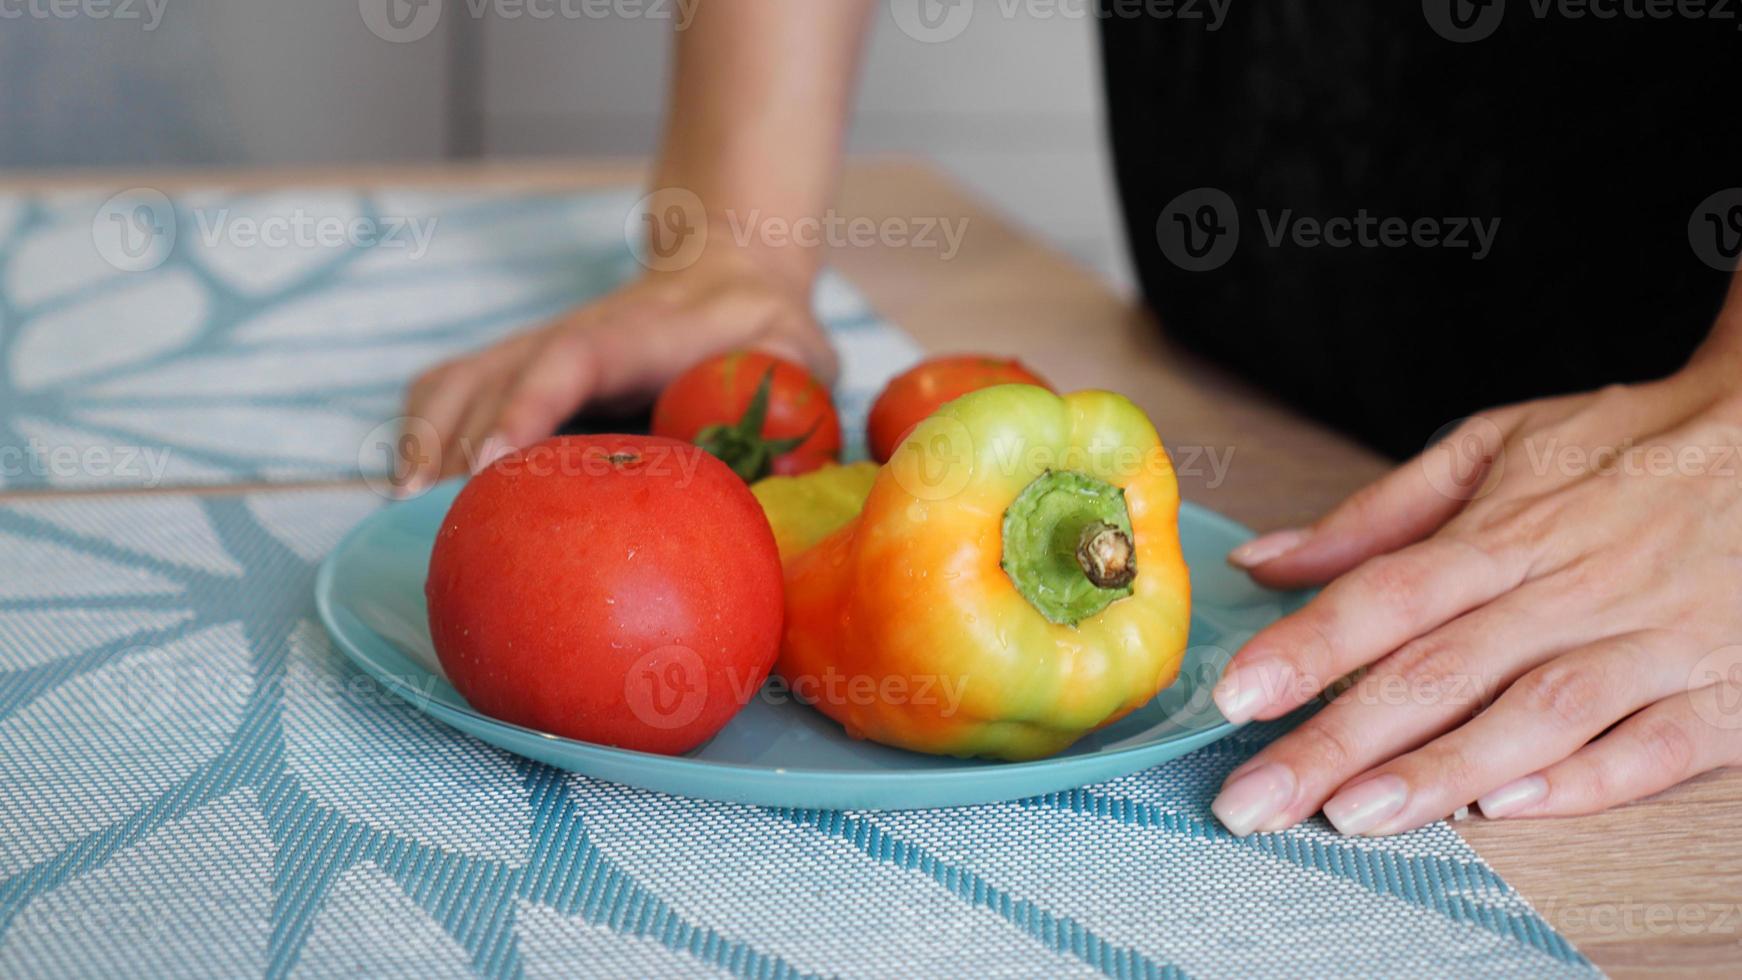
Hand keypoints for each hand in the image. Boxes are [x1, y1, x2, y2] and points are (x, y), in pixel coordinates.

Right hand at [395, 249, 836, 491]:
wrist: (726, 276)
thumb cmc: (762, 332)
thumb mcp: (799, 359)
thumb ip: (795, 401)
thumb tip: (786, 473)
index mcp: (635, 336)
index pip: (566, 361)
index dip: (525, 409)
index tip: (488, 468)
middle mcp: (568, 337)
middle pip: (488, 381)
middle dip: (451, 450)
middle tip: (432, 526)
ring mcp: (533, 350)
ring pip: (453, 385)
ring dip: (419, 446)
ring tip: (405, 520)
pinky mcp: (518, 368)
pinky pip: (446, 393)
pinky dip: (416, 436)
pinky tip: (410, 495)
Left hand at [1209, 356, 1741, 835]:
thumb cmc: (1626, 446)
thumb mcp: (1496, 447)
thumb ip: (1376, 515)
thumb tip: (1265, 560)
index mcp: (1509, 531)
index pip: (1387, 594)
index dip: (1307, 647)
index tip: (1236, 695)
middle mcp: (1571, 589)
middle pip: (1438, 671)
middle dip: (1336, 741)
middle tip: (1255, 798)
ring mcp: (1650, 641)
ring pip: (1535, 715)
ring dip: (1441, 769)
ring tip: (1353, 817)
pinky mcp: (1721, 687)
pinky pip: (1652, 747)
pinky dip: (1583, 780)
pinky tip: (1505, 811)